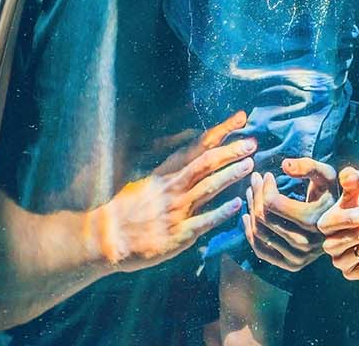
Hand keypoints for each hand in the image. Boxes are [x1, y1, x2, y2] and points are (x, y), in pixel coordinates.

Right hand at [88, 111, 254, 272]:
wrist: (105, 239)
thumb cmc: (124, 211)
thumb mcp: (142, 182)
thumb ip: (165, 169)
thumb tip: (184, 153)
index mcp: (164, 174)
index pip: (196, 147)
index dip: (220, 132)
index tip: (240, 119)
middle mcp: (172, 188)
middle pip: (206, 163)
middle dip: (230, 150)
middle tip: (252, 142)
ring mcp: (176, 210)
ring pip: (208, 187)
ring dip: (230, 175)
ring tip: (250, 165)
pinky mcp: (178, 234)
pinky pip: (205, 221)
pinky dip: (222, 212)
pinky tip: (238, 205)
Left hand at [243, 158, 337, 270]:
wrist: (343, 226)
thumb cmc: (330, 194)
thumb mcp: (325, 175)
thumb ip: (308, 166)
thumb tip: (284, 165)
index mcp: (315, 219)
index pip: (273, 203)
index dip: (265, 186)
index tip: (267, 175)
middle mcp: (308, 243)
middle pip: (264, 216)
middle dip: (256, 194)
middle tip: (255, 180)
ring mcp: (299, 257)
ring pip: (259, 232)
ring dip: (251, 209)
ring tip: (252, 193)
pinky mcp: (292, 265)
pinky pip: (260, 250)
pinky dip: (250, 232)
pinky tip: (248, 215)